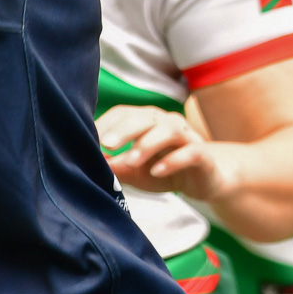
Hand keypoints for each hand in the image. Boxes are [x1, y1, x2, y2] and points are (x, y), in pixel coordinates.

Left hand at [98, 105, 236, 203]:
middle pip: (144, 118)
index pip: (123, 113)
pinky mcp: (203, 154)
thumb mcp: (134, 172)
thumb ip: (114, 167)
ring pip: (168, 130)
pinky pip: (190, 152)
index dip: (105, 124)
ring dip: (147, 144)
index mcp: (146, 121)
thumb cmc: (163, 170)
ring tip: (130, 161)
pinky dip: (173, 161)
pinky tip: (157, 171)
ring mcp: (186, 136)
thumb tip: (87, 165)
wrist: (205, 179)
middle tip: (106, 145)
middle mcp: (165, 122)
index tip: (88, 139)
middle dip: (123, 131)